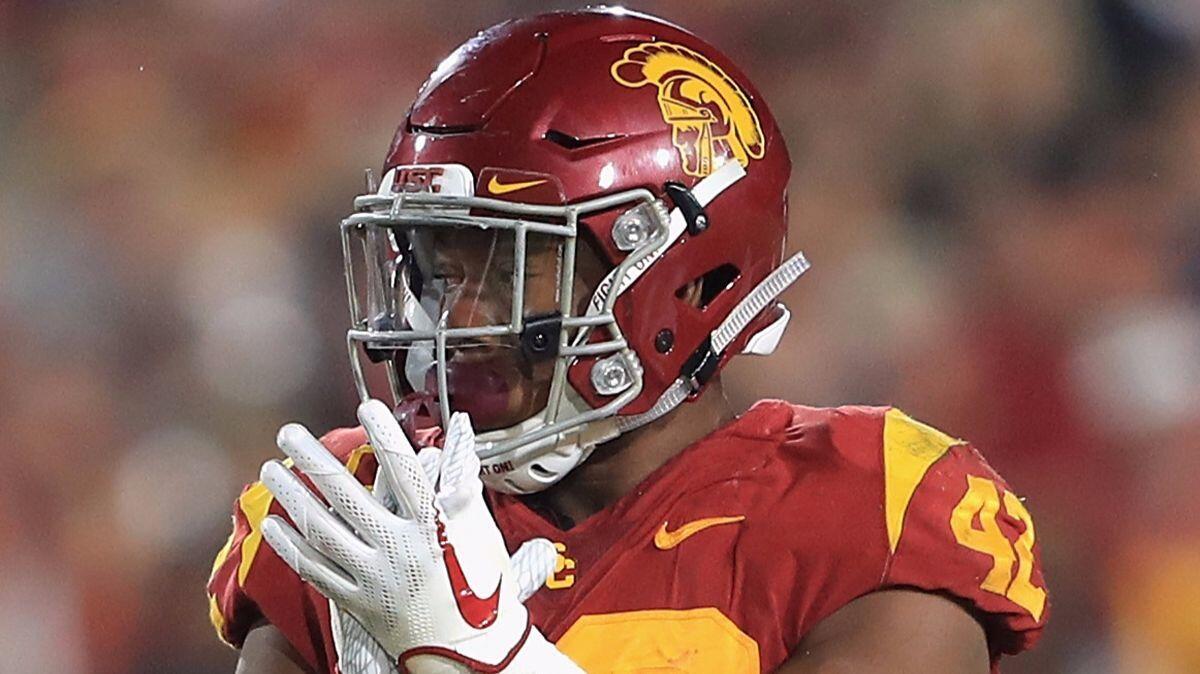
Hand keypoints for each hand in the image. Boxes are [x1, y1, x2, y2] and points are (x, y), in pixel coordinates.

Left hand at [259, 400, 575, 672]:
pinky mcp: (359, 603)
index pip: (406, 472)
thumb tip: (457, 434)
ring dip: (293, 498)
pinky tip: (274, 524)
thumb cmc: (482, 590)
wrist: (473, 652)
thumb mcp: (482, 533)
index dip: (386, 437)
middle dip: (314, 462)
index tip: (366, 408)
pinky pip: (318, 572)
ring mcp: (375, 578)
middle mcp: (400, 550)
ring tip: (271, 470)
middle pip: (349, 498)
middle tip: (288, 434)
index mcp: (434, 528)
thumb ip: (462, 484)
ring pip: (324, 533)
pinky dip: (292, 548)